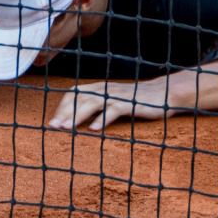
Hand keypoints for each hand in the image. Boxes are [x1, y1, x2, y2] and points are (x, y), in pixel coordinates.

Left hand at [47, 77, 177, 130]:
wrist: (164, 93)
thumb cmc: (136, 100)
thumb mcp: (113, 99)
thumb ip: (98, 105)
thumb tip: (79, 119)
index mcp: (99, 88)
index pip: (74, 94)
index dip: (62, 107)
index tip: (52, 122)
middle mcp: (105, 89)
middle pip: (79, 99)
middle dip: (64, 113)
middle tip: (53, 128)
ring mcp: (117, 95)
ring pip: (92, 104)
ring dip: (77, 116)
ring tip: (66, 129)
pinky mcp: (130, 103)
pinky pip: (113, 110)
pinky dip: (102, 119)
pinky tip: (93, 130)